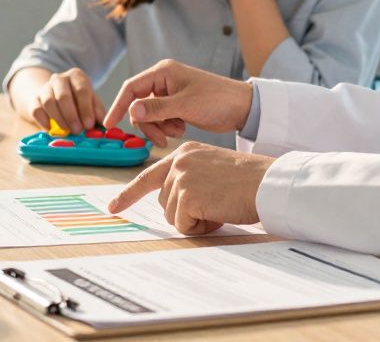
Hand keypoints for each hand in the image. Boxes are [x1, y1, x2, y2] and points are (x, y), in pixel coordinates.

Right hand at [19, 68, 102, 133]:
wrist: (55, 98)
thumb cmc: (78, 102)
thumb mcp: (91, 102)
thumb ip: (98, 112)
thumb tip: (105, 124)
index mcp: (76, 76)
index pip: (82, 90)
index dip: (86, 109)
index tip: (89, 125)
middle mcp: (59, 79)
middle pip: (63, 95)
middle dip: (71, 115)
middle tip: (77, 130)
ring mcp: (45, 88)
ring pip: (49, 102)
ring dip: (59, 119)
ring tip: (67, 131)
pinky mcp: (34, 99)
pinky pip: (36, 110)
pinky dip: (44, 121)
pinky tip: (51, 129)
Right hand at [103, 60, 252, 146]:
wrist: (241, 108)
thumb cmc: (217, 100)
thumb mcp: (185, 106)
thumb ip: (157, 109)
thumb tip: (132, 111)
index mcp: (163, 72)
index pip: (131, 88)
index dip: (119, 105)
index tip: (109, 124)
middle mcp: (163, 81)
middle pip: (138, 105)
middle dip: (148, 124)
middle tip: (161, 139)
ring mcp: (169, 94)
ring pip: (148, 115)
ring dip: (158, 128)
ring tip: (177, 132)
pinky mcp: (175, 106)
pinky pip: (160, 119)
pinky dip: (166, 128)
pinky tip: (182, 129)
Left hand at [107, 142, 274, 234]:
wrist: (267, 183)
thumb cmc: (247, 181)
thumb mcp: (212, 169)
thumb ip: (190, 178)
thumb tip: (171, 205)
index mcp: (185, 153)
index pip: (149, 175)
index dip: (129, 194)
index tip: (113, 207)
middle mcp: (179, 162)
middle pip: (163, 201)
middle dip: (185, 212)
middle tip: (214, 205)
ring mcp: (181, 178)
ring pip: (172, 215)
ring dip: (195, 220)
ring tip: (219, 207)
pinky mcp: (187, 196)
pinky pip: (183, 225)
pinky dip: (200, 227)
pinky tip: (218, 214)